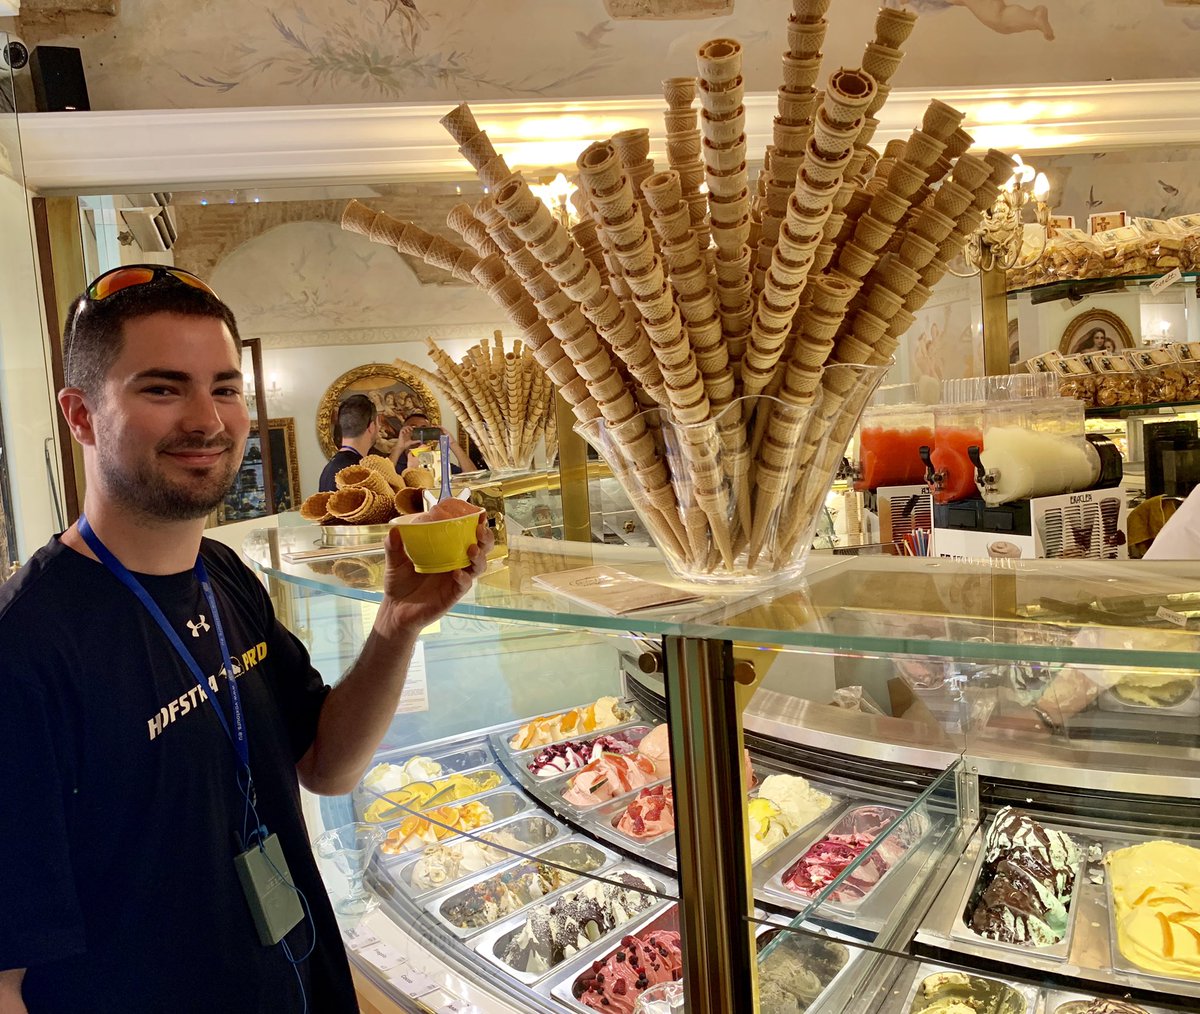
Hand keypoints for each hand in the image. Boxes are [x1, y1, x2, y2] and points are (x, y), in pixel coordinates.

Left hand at [373, 520, 493, 636]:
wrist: (396, 609)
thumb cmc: (399, 582)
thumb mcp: (395, 561)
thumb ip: (394, 546)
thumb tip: (393, 530)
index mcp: (446, 550)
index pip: (466, 534)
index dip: (476, 524)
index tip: (478, 513)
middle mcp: (456, 563)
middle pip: (481, 548)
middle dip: (485, 538)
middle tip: (479, 529)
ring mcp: (456, 579)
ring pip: (478, 566)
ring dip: (479, 556)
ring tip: (472, 549)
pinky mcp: (453, 594)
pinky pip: (464, 585)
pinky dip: (464, 578)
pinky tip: (457, 573)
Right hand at [389, 425, 418, 462]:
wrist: (402, 446)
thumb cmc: (406, 444)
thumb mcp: (412, 442)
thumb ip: (416, 441)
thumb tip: (420, 441)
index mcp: (408, 434)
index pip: (410, 429)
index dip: (412, 428)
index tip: (414, 428)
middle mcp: (406, 433)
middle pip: (407, 427)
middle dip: (409, 427)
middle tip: (412, 429)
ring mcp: (403, 433)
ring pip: (404, 427)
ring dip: (406, 428)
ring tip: (408, 430)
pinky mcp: (401, 434)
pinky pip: (401, 430)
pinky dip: (404, 430)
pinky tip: (405, 432)